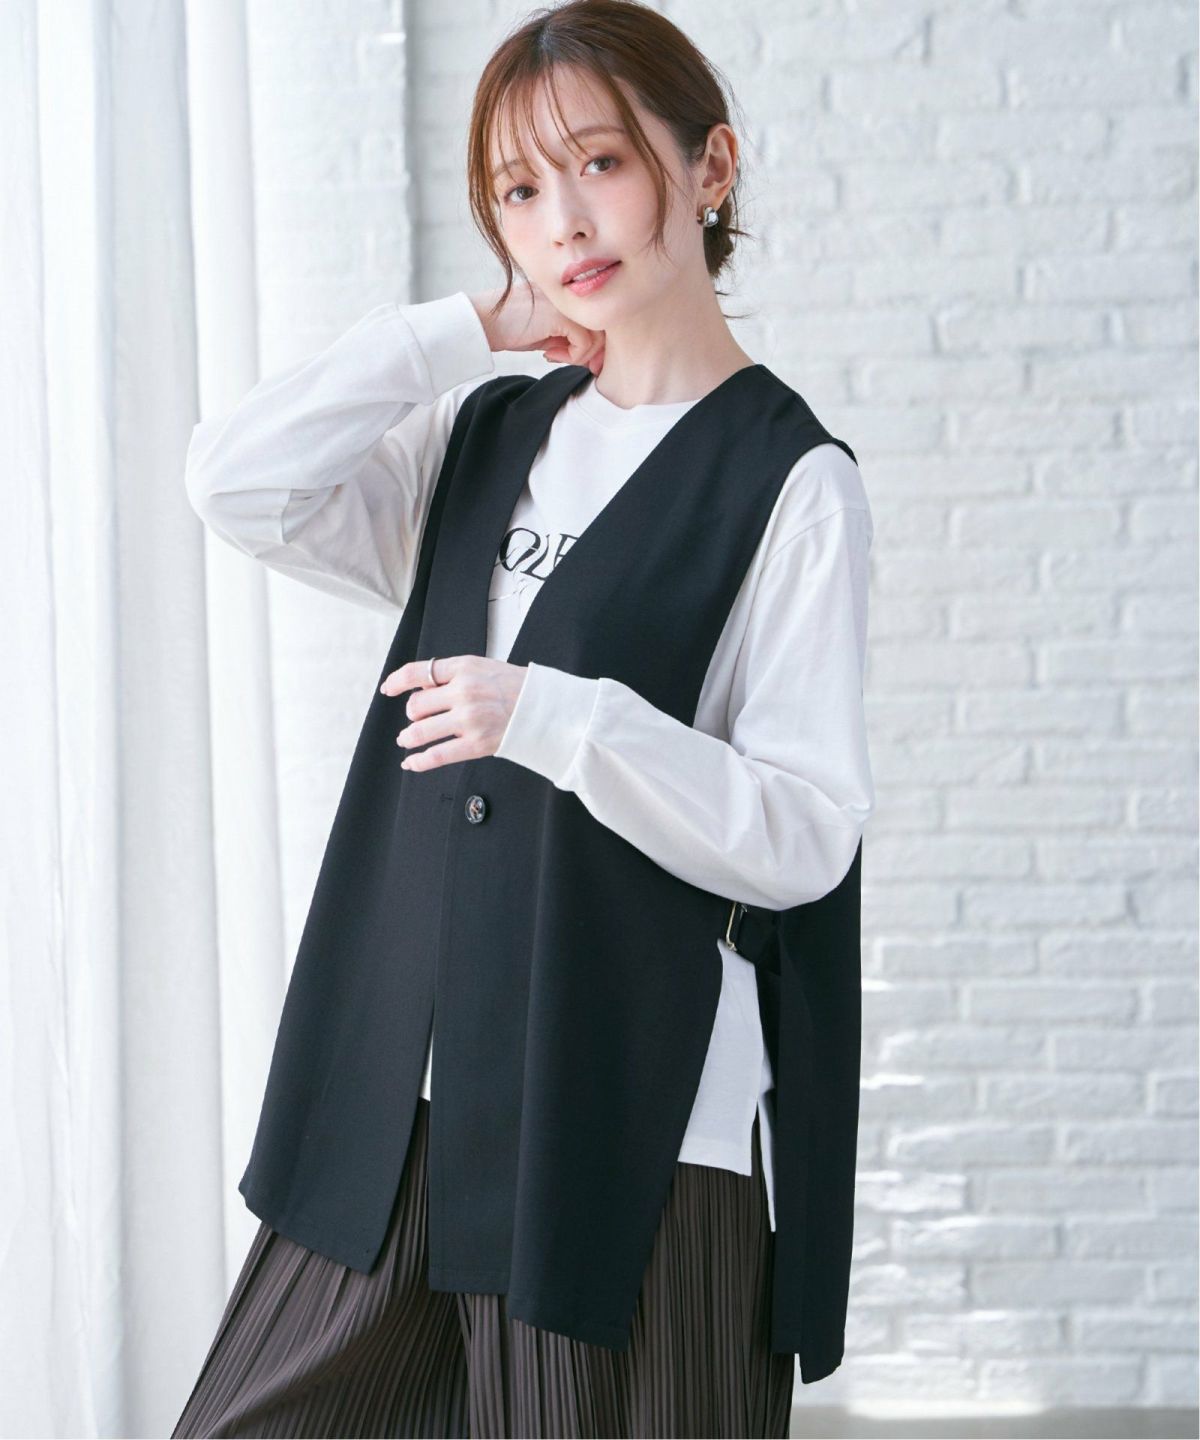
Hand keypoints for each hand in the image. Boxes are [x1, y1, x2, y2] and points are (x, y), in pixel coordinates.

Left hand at [380, 654, 526, 770]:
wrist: (544, 708)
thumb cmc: (514, 687)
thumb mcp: (482, 667)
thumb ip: (451, 674)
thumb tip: (419, 689)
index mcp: (464, 668)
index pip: (418, 672)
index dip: (396, 681)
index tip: (388, 689)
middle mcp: (464, 692)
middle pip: (415, 705)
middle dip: (411, 713)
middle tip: (416, 718)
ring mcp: (469, 720)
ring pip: (419, 731)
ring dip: (408, 737)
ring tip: (406, 739)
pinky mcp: (476, 744)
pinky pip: (437, 755)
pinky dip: (418, 762)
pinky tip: (410, 763)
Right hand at [468, 278, 605, 374]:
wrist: (481, 322)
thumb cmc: (507, 327)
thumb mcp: (543, 330)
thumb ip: (567, 336)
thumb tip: (591, 356)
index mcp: (566, 293)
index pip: (597, 315)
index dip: (598, 342)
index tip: (587, 362)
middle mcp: (569, 293)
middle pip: (603, 325)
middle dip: (597, 353)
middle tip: (585, 367)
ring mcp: (565, 303)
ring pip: (597, 335)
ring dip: (581, 356)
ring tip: (558, 357)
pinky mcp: (559, 315)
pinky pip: (584, 342)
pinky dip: (572, 356)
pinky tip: (549, 355)